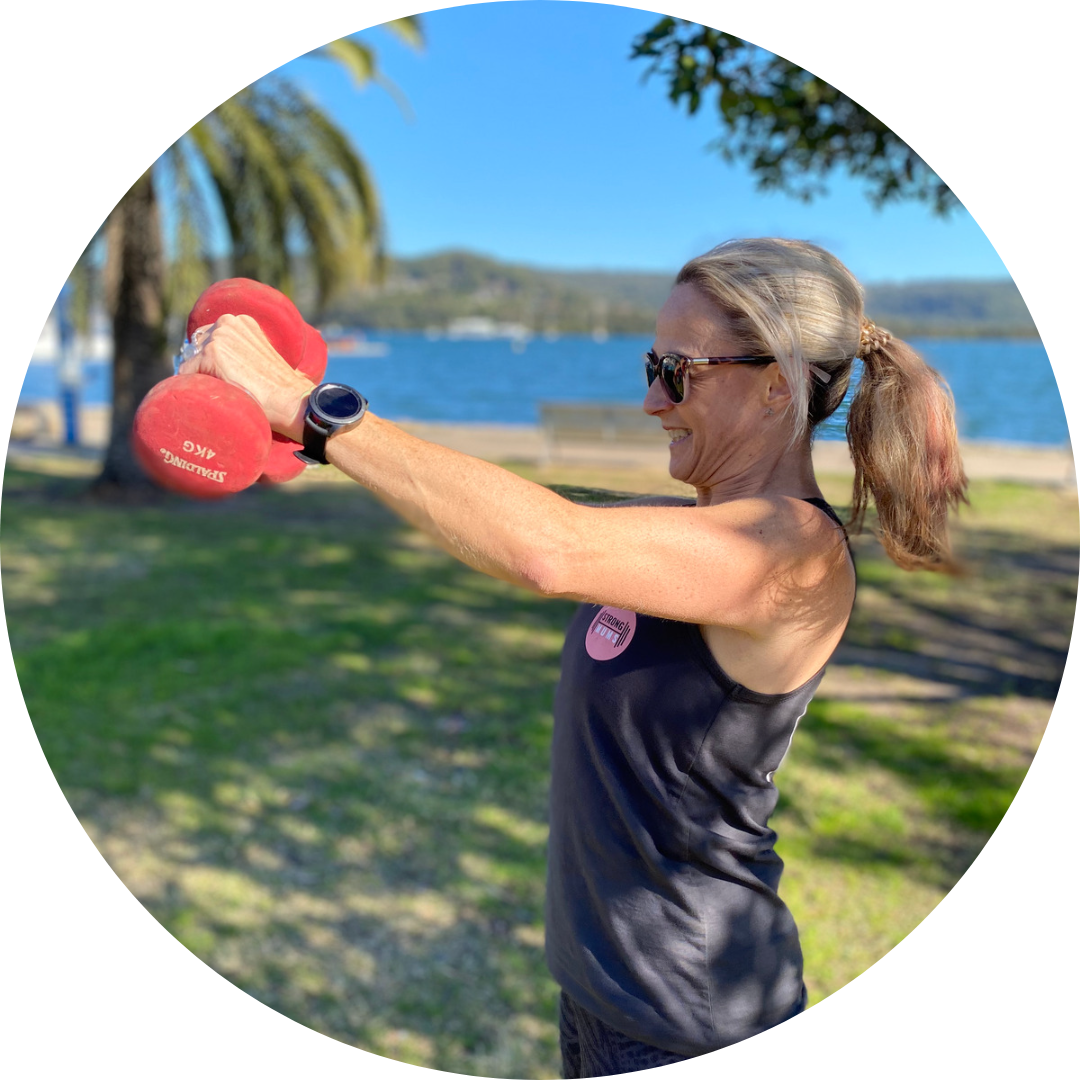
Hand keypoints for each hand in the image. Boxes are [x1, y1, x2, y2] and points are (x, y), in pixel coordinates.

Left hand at [177, 313, 313, 440]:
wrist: (290, 400)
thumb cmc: (283, 387)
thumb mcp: (263, 356)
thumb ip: (245, 350)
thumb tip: (237, 363)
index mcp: (242, 321)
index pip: (209, 338)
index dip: (211, 361)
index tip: (223, 378)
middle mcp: (228, 322)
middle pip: (196, 347)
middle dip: (202, 367)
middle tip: (223, 388)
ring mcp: (218, 337)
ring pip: (191, 360)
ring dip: (200, 377)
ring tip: (222, 392)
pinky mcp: (211, 354)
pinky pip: (186, 372)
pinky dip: (194, 386)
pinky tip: (215, 394)